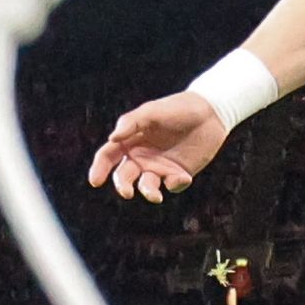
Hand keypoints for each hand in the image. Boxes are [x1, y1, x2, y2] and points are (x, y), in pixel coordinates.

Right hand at [87, 92, 231, 204]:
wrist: (209, 112)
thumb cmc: (176, 108)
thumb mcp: (152, 111)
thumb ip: (131, 122)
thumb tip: (112, 138)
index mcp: (130, 141)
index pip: (108, 156)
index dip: (99, 169)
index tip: (95, 181)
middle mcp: (141, 157)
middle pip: (124, 176)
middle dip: (123, 186)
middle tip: (127, 192)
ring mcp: (159, 167)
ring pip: (147, 186)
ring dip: (148, 192)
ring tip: (155, 196)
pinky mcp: (178, 174)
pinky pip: (172, 186)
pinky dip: (175, 184)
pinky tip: (183, 176)